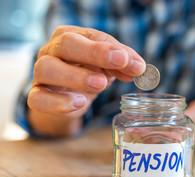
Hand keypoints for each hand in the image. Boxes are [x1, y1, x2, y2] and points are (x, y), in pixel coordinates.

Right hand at [27, 26, 145, 135]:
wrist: (68, 95)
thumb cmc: (89, 72)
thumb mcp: (108, 66)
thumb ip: (123, 64)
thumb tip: (139, 68)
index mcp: (71, 36)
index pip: (91, 37)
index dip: (111, 49)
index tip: (131, 61)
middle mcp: (51, 50)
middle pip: (66, 44)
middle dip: (94, 53)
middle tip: (119, 62)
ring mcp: (41, 73)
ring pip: (47, 69)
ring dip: (76, 76)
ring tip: (100, 84)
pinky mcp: (36, 96)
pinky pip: (39, 99)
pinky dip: (59, 102)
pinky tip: (79, 103)